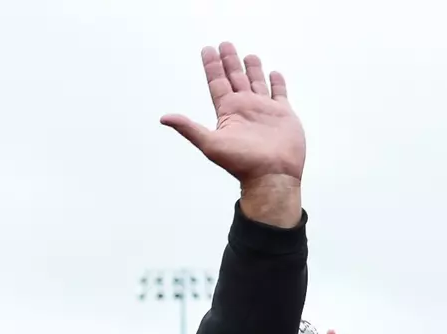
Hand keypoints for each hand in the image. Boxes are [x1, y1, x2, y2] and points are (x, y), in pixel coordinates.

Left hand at [161, 44, 305, 184]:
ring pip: (256, 82)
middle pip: (235, 78)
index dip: (212, 66)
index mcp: (228, 112)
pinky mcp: (283, 114)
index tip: (207, 50)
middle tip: (224, 44)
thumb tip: (163, 118)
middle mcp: (244, 108)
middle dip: (229, 61)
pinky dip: (277, 82)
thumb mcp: (210, 143)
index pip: (217, 83)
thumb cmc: (242, 163)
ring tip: (248, 55)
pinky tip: (274, 73)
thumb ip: (188, 128)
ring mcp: (264, 110)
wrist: (272, 175)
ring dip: (252, 69)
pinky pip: (279, 93)